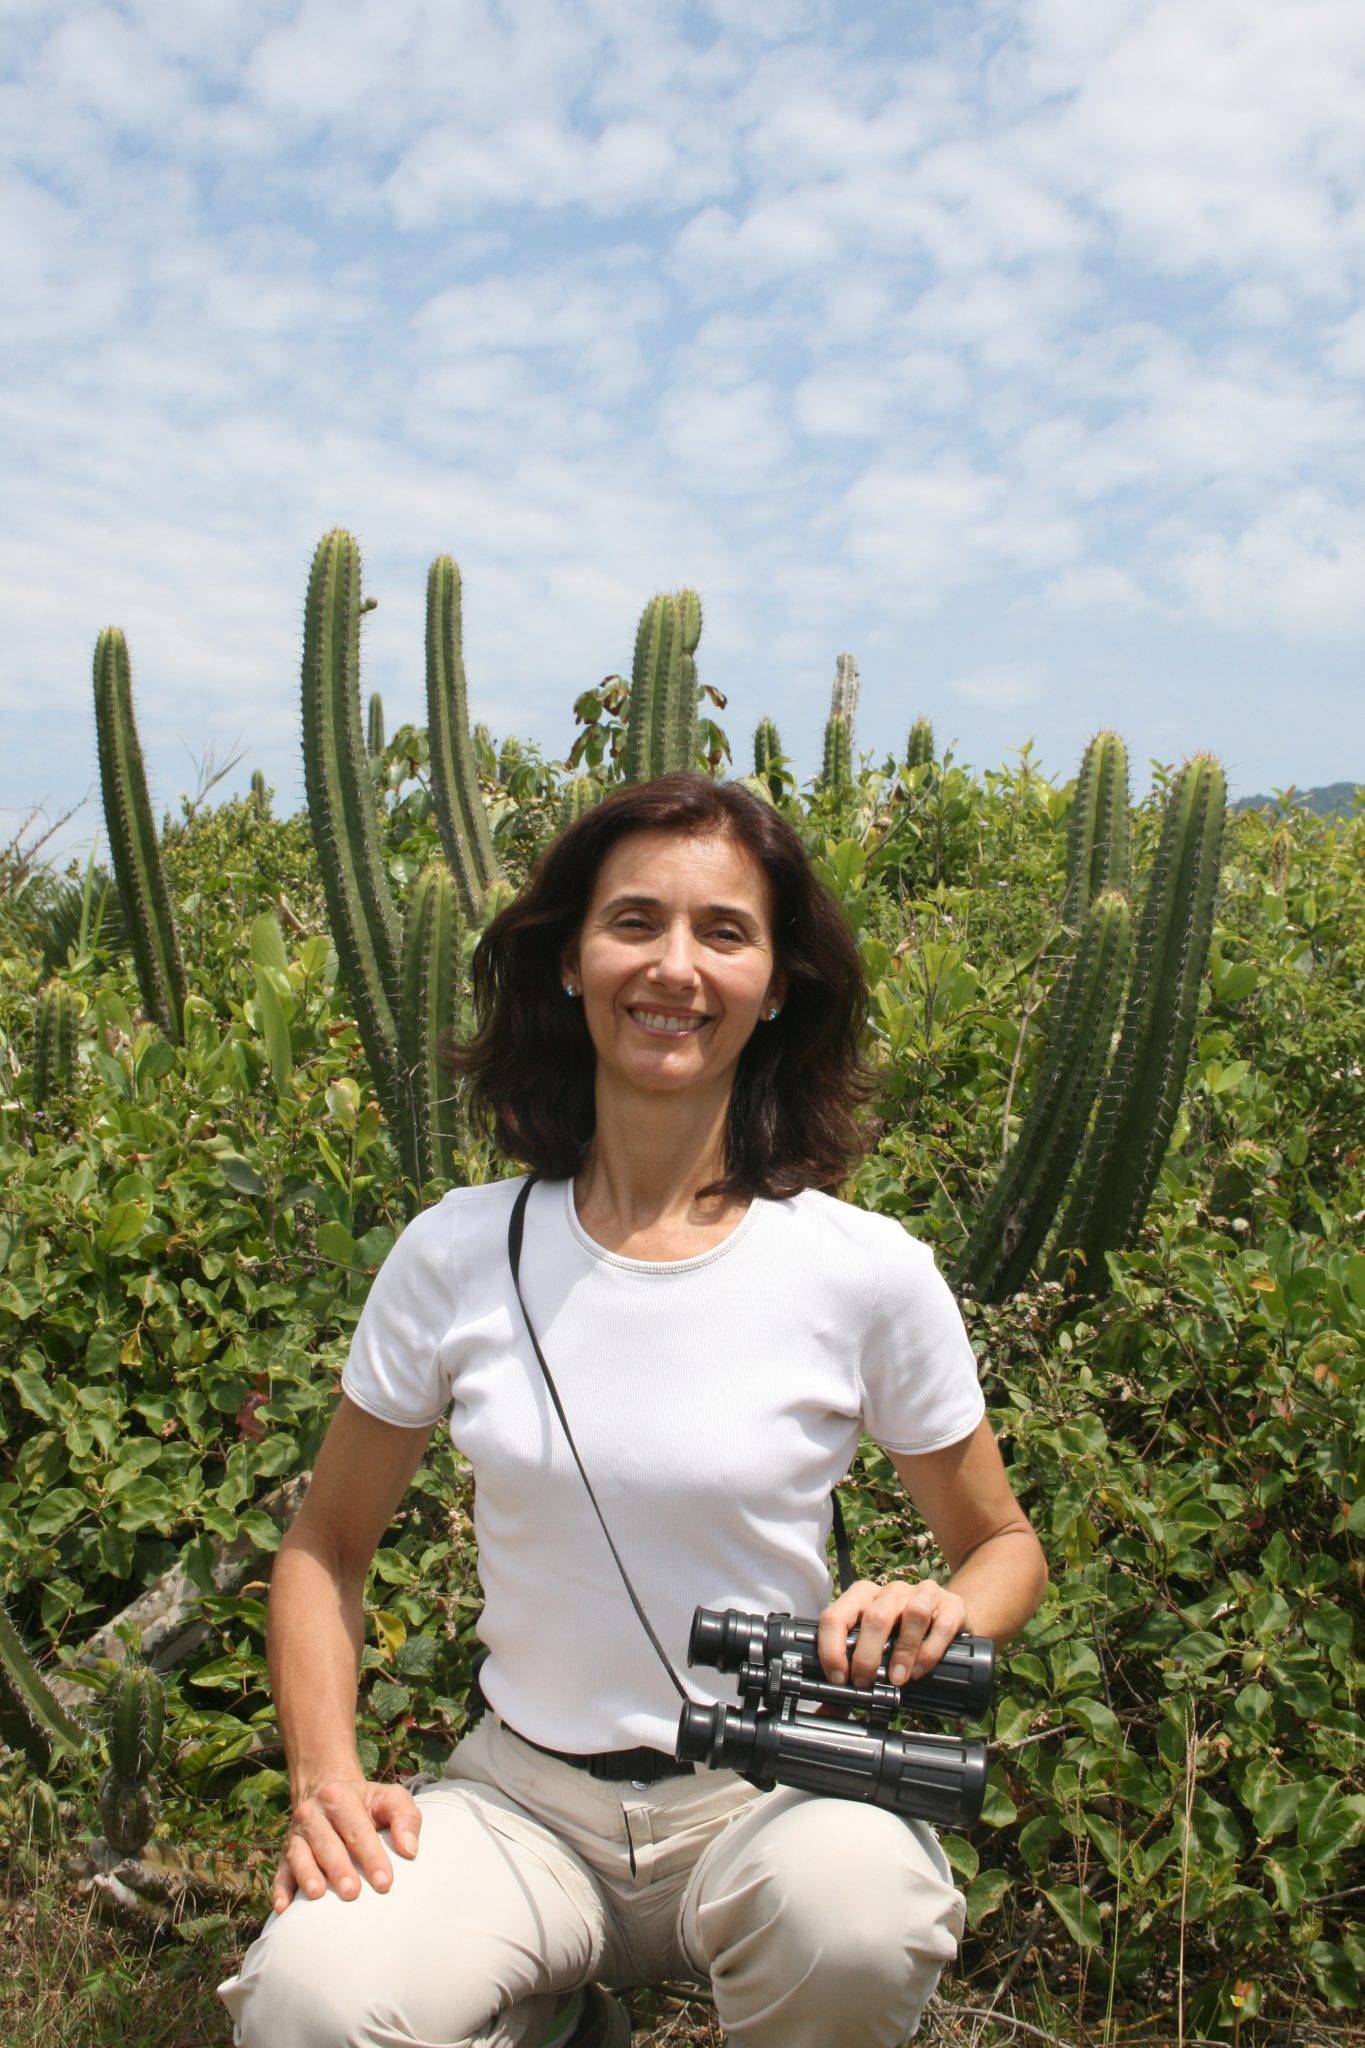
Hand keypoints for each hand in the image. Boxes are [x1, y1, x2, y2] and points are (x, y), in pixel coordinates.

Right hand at [273, 1772, 422, 1912]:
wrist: (328, 1790)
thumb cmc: (366, 1803)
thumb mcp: (390, 1798)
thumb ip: (405, 1818)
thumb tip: (409, 1850)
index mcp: (340, 1797)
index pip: (357, 1828)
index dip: (371, 1856)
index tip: (385, 1882)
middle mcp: (314, 1814)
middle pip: (326, 1842)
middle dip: (339, 1868)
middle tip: (352, 1893)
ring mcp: (297, 1835)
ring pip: (299, 1855)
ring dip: (307, 1875)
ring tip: (317, 1895)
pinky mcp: (285, 1854)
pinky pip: (280, 1871)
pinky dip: (280, 1889)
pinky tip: (283, 1908)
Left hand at [817, 1577, 968, 1689]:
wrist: (947, 1619)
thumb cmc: (902, 1635)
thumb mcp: (874, 1646)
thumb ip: (852, 1669)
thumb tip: (828, 1709)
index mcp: (864, 1596)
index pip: (837, 1615)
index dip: (832, 1648)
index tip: (838, 1678)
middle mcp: (892, 1591)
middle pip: (875, 1616)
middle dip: (866, 1655)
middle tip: (865, 1682)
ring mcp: (924, 1593)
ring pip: (913, 1613)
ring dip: (902, 1651)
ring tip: (897, 1680)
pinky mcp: (952, 1605)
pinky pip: (942, 1625)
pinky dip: (930, 1651)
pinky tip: (920, 1670)